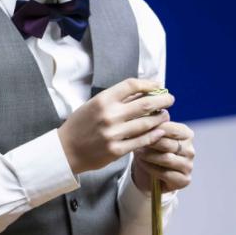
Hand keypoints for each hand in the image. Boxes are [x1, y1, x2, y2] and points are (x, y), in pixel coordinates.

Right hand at [58, 78, 173, 174]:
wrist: (65, 150)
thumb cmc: (80, 125)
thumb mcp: (93, 105)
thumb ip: (115, 99)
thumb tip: (141, 91)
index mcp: (102, 100)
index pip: (131, 85)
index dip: (149, 84)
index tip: (158, 86)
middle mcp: (109, 115)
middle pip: (145, 103)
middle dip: (162, 100)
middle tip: (170, 99)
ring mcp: (113, 134)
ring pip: (146, 123)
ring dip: (160, 118)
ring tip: (165, 115)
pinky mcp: (116, 150)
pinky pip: (142, 141)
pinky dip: (154, 135)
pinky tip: (159, 131)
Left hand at [131, 121, 194, 192]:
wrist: (149, 173)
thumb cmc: (150, 149)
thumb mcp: (150, 134)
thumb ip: (150, 124)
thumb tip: (143, 112)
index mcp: (186, 134)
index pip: (170, 128)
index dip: (152, 128)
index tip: (136, 127)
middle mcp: (190, 150)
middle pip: (167, 143)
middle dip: (149, 142)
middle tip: (133, 141)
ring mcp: (188, 165)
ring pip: (166, 158)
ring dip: (148, 155)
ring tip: (137, 151)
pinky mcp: (184, 180)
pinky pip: (165, 173)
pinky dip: (151, 168)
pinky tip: (141, 163)